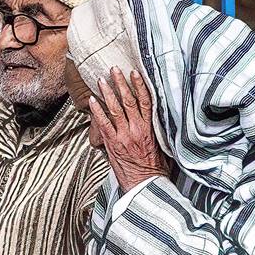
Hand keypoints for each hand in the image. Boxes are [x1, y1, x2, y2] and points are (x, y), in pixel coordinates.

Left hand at [89, 67, 168, 192]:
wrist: (147, 185)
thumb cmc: (155, 168)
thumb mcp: (162, 145)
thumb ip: (155, 129)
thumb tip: (153, 117)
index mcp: (151, 128)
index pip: (145, 101)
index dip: (140, 85)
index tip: (134, 73)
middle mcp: (137, 129)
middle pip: (129, 100)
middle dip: (121, 83)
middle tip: (114, 69)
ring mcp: (124, 136)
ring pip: (115, 109)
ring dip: (108, 92)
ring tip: (102, 80)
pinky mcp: (114, 144)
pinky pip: (103, 124)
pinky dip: (97, 111)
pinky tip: (92, 100)